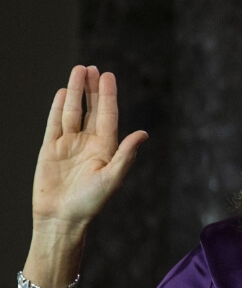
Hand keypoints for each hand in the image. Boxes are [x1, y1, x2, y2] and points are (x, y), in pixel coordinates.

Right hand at [31, 65, 147, 235]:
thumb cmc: (90, 203)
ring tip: (78, 71)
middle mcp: (88, 143)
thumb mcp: (112, 178)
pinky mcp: (50, 150)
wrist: (61, 219)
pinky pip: (54, 124)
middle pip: (91, 109)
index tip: (108, 75)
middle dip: (92, 88)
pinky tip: (62, 93)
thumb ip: (126, 154)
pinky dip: (58, 108)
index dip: (108, 95)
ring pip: (72, 112)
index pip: (108, 115)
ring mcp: (68, 145)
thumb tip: (143, 133)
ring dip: (75, 92)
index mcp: (105, 148)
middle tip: (92, 68)